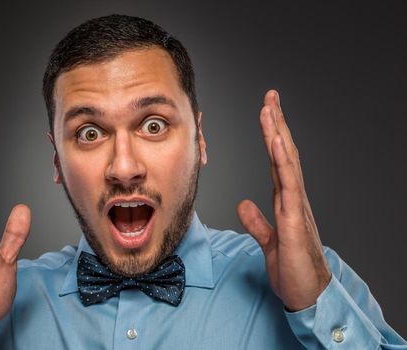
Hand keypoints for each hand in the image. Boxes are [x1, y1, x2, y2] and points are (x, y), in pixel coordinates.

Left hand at [237, 90, 330, 310]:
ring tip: (270, 107)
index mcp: (286, 202)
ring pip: (287, 163)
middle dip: (277, 124)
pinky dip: (282, 161)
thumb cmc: (293, 269)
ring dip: (278, 134)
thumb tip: (243, 204)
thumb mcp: (268, 241)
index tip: (267, 114)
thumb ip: (257, 222)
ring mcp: (296, 207)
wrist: (308, 295)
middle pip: (284, 154)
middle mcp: (293, 198)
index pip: (278, 162)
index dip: (272, 137)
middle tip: (270, 97)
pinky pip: (288, 185)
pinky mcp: (294, 220)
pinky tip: (276, 141)